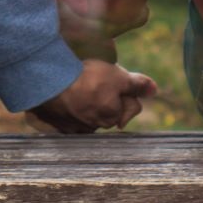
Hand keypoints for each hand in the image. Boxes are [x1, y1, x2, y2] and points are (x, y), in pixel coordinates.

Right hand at [27, 60, 157, 133]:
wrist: (48, 80)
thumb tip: (155, 90)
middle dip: (107, 98)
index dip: (127, 90)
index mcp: (111, 116)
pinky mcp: (54, 123)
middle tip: (97, 78)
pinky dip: (67, 108)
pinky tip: (63, 95)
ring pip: (87, 114)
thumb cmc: (86, 78)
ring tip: (79, 83)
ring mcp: (72, 127)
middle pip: (109, 111)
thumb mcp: (117, 75)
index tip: (115, 77)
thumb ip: (137, 84)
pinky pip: (66, 117)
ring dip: (87, 102)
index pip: (131, 106)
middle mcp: (93, 127)